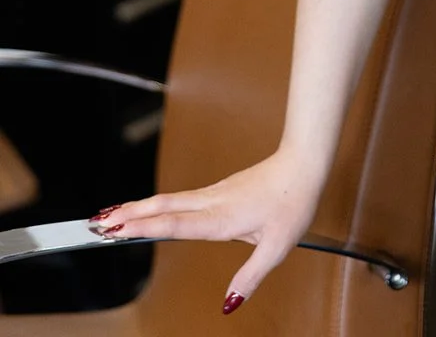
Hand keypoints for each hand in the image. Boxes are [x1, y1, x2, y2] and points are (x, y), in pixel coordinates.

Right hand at [87, 148, 320, 313]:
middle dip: (129, 215)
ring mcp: (213, 194)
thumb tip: (229, 306)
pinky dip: (157, 204)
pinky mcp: (217, 191)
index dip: (146, 227)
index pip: (176, 224)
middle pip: (164, 207)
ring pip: (169, 200)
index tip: (117, 229)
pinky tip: (149, 209)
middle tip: (97, 223)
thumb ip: (250, 277)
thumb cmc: (292, 203)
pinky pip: (179, 198)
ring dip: (138, 207)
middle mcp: (212, 203)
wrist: (303, 164)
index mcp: (222, 218)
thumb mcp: (277, 247)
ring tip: (111, 215)